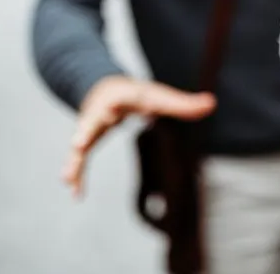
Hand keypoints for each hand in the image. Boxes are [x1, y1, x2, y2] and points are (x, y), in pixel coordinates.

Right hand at [62, 76, 215, 197]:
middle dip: (85, 131)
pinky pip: (78, 159)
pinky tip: (74, 192)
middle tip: (78, 144)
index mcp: (122, 97)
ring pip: (80, 141)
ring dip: (74, 160)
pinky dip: (76, 173)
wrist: (103, 87)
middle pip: (92, 120)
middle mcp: (101, 110)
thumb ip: (182, 103)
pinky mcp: (85, 140)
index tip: (112, 113)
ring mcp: (89, 125)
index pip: (122, 99)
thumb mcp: (157, 95)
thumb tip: (212, 104)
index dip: (118, 106)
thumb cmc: (135, 94)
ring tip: (67, 178)